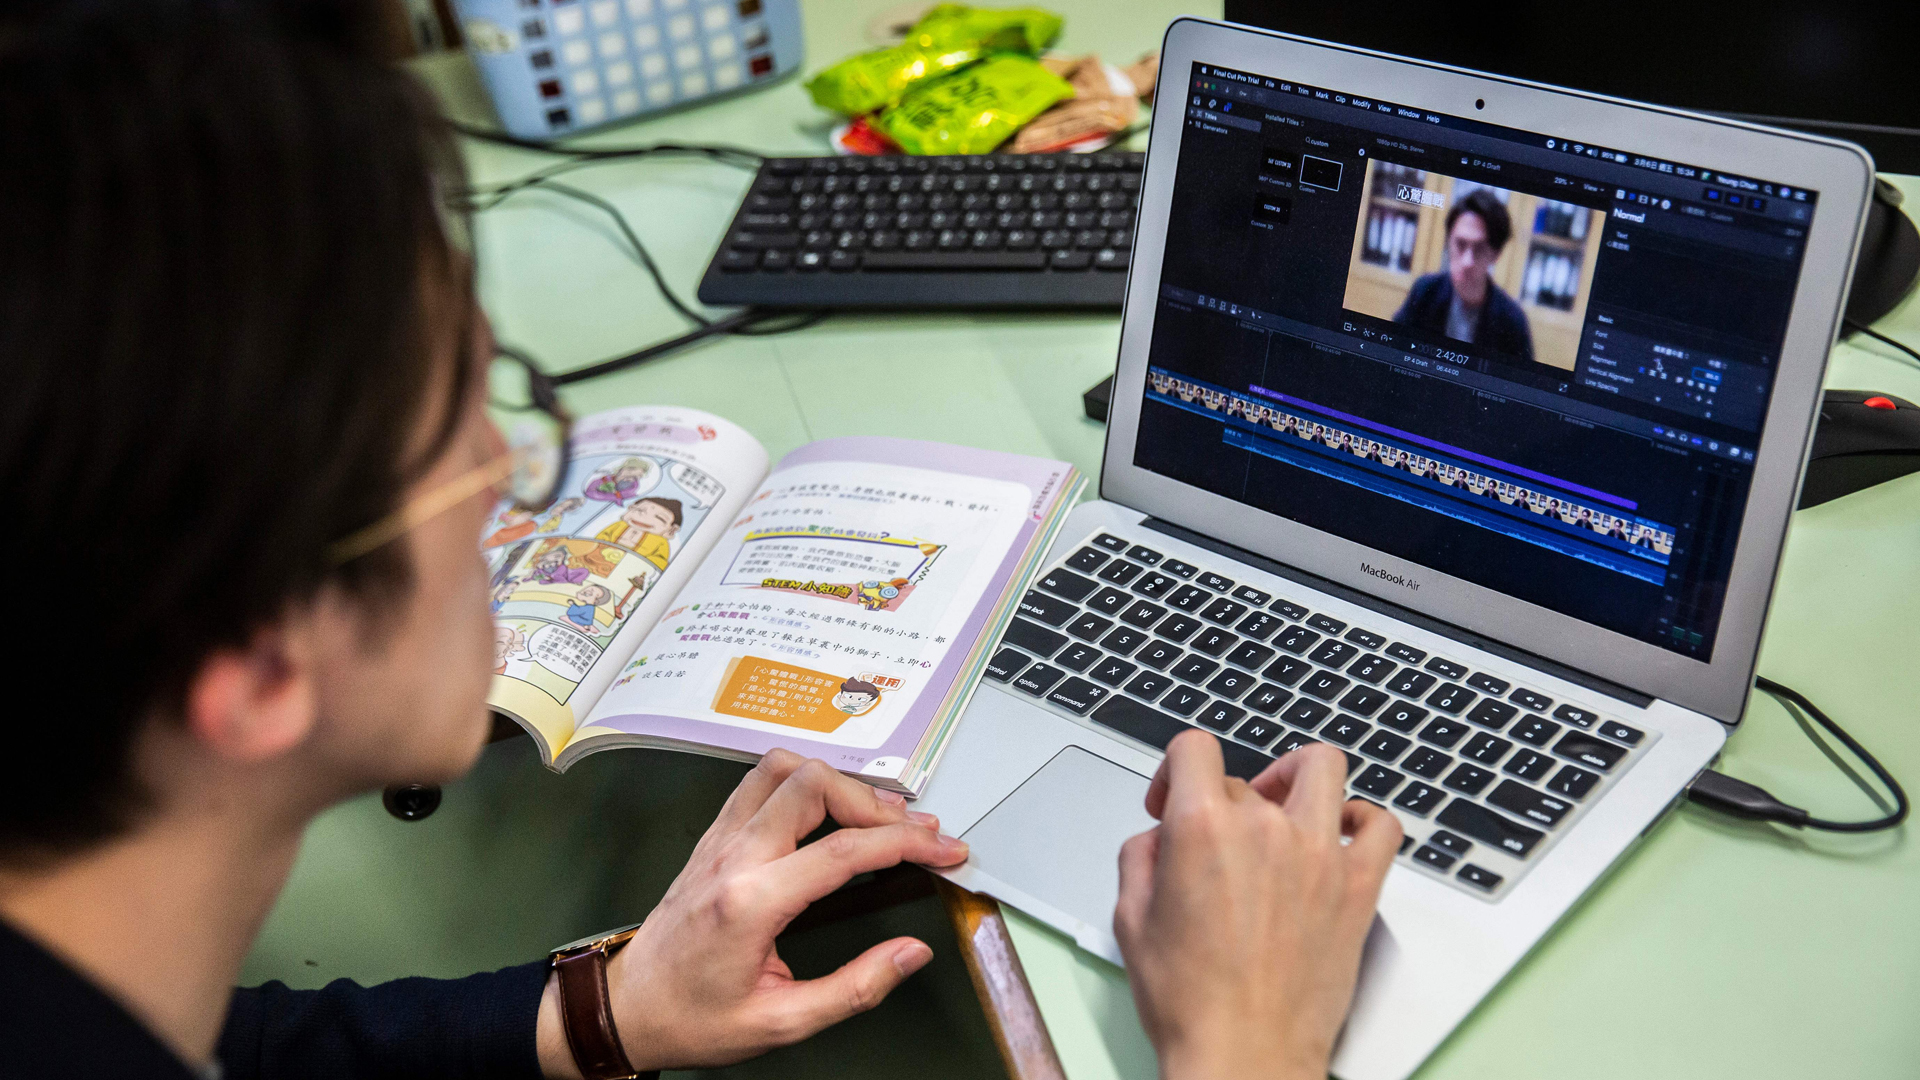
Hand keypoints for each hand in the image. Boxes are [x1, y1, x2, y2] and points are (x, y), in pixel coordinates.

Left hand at [537, 751, 967, 1075]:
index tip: (944, 852)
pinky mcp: (712, 838)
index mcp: (750, 902)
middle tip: (916, 833)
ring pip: (784, 770)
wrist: (627, 1010)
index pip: (844, 850)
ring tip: (878, 814)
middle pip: (815, 786)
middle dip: (877, 803)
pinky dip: (804, 783)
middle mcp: (732, 857)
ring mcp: (719, 840)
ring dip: (838, 783)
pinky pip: (760, 783)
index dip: (906, 844)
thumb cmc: (693, 1019)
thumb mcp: (782, 1023)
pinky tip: (828, 808)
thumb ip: (855, 988)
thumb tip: (910, 955)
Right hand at [1114, 733, 1400, 1079]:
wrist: (1244, 1055)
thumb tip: (1160, 838)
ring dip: (1294, 778)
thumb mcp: (1131, 919)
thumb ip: (1141, 858)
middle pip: (1245, 778)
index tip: (1170, 801)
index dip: (1173, 770)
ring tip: (1280, 805)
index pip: (1193, 747)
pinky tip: (1340, 834)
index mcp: (1203, 828)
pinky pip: (1381, 824)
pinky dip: (1363, 818)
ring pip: (1321, 769)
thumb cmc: (1191, 1003)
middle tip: (1214, 845)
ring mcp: (1320, 854)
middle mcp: (1266, 829)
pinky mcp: (1359, 887)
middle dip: (1221, 804)